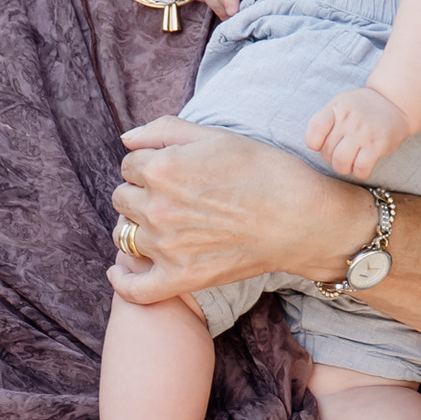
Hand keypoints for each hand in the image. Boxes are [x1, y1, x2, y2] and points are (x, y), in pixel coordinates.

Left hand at [110, 118, 377, 307]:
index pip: (129, 165)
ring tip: (162, 224)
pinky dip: (122, 280)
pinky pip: (134, 288)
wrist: (299, 218)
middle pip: (122, 198)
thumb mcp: (215, 136)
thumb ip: (165, 130)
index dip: (149, 165)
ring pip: (123, 234)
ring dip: (136, 227)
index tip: (172, 171)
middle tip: (173, 196)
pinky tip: (121, 270)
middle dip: (140, 193)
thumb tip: (126, 139)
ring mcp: (165, 246)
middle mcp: (157, 207)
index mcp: (161, 168)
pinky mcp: (179, 278)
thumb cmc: (263, 171)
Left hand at [305, 86, 413, 181]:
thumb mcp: (341, 104)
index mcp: (337, 107)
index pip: (316, 128)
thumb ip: (325, 121)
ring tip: (349, 162)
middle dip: (331, 158)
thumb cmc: (362, 109)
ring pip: (341, 162)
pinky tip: (362, 164)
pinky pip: (361, 169)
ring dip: (343, 168)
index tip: (322, 143)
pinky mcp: (378, 145)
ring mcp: (364, 132)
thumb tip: (313, 147)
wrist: (396, 103)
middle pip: (326, 151)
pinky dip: (359, 172)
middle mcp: (350, 119)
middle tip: (341, 152)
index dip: (315, 143)